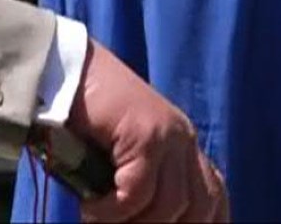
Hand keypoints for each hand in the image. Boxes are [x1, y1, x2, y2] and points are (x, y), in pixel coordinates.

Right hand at [66, 43, 227, 221]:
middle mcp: (184, 139)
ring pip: (169, 206)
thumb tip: (140, 220)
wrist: (65, 72)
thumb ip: (143, 183)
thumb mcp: (125, 157)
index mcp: (184, 145)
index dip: (208, 223)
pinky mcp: (145, 135)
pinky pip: (136, 193)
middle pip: (199, 207)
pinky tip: (90, 208)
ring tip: (98, 218)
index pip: (215, 194)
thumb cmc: (86, 121)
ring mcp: (169, 136)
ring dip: (131, 223)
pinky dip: (111, 211)